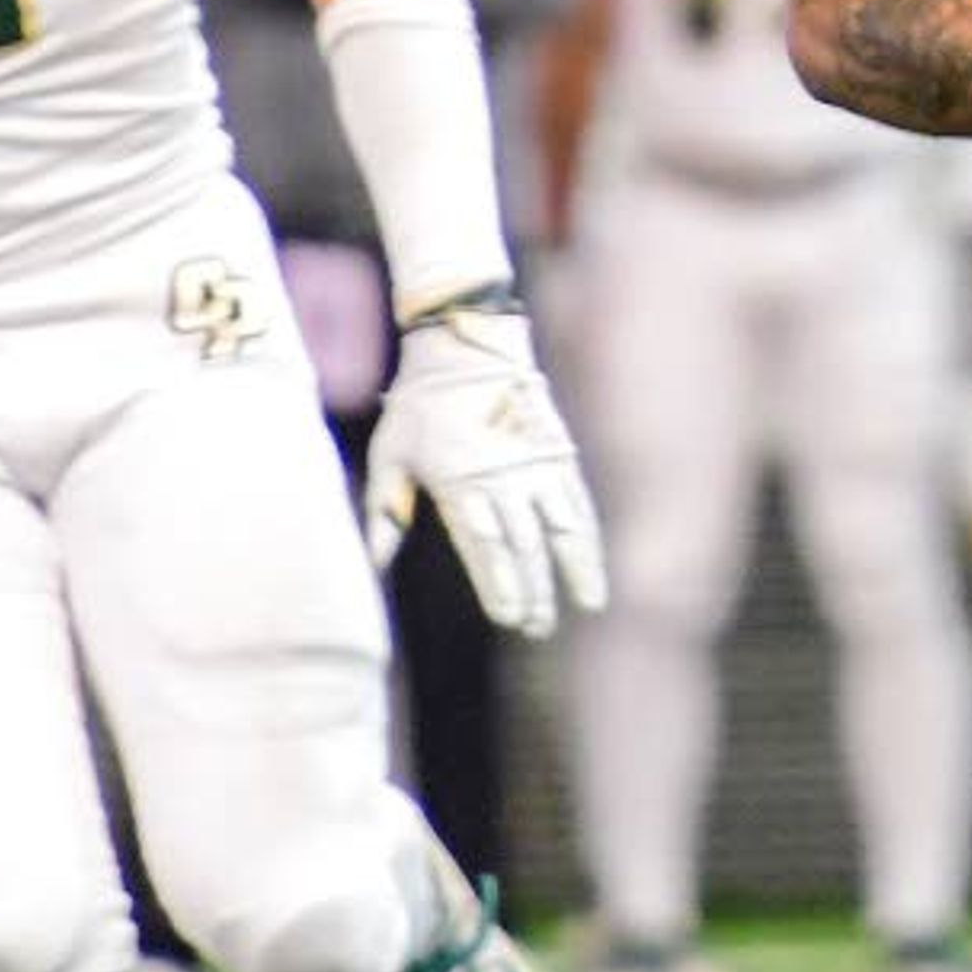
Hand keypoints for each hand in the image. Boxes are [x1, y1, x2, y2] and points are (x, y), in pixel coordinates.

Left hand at [363, 302, 604, 638]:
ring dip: (574, 569)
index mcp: (460, 483)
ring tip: (586, 605)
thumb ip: (384, 511)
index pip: (485, 547)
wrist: (465, 344)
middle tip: (536, 626)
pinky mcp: (557, 452)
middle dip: (533, 591)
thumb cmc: (419, 405)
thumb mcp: (390, 454)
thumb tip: (376, 564)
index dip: (499, 585)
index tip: (508, 616)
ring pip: (562, 528)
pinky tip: (595, 563)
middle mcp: (503, 478)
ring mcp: (535, 465)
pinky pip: (579, 502)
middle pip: (524, 547)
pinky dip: (590, 536)